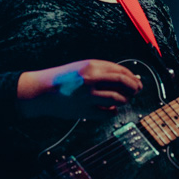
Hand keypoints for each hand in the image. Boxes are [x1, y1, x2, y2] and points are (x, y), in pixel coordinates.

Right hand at [16, 59, 142, 119]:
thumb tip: (125, 77)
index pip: (120, 71)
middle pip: (122, 83)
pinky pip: (107, 113)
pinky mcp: (85, 111)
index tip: (137, 82)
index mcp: (91, 66)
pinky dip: (113, 111)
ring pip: (118, 98)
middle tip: (136, 91)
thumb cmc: (63, 78)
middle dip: (134, 88)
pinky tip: (111, 109)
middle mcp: (91, 80)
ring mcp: (88, 96)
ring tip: (124, 100)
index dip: (132, 77)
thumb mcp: (82, 67)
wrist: (42, 91)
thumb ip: (102, 71)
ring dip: (125, 100)